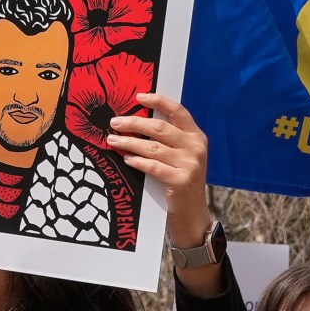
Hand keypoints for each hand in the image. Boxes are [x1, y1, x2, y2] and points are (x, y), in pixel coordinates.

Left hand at [110, 94, 210, 241]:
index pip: (177, 111)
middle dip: (133, 123)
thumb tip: (136, 122)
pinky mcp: (180, 181)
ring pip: (152, 147)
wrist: (192, 213)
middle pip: (159, 128)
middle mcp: (195, 147)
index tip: (138, 97)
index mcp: (196, 136)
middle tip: (114, 122)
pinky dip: (137, 161)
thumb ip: (169, 139)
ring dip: (129, 142)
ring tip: (112, 140)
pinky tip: (126, 159)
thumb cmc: (181, 179)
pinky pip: (152, 166)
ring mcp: (190, 164)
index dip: (158, 101)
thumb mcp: (182, 155)